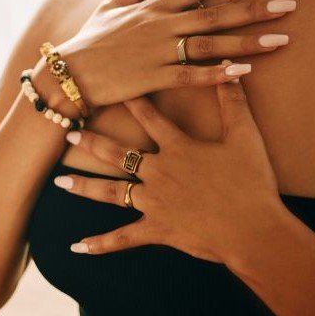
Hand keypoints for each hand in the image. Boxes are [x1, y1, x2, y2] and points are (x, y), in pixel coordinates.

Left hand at [52, 61, 285, 264]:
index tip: (110, 88)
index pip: (149, 117)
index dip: (130, 101)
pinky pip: (123, 238)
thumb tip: (231, 68)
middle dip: (91, 142)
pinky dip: (101, 244)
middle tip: (69, 134)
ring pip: (111, 192)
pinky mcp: (157, 230)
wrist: (254, 229)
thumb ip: (233, 102)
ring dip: (84, 186)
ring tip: (60, 181)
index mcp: (178, 148)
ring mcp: (154, 202)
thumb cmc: (252, 182)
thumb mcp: (245, 137)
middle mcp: (159, 172)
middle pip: (117, 153)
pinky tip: (78, 246)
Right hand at [55, 0, 296, 108]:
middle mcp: (161, 24)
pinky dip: (219, 74)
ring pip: (211, 43)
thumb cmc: (91, 41)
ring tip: (281, 39)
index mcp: (155, 6)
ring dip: (248, 41)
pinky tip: (245, 72)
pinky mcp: (154, 78)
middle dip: (254, 6)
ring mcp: (159, 51)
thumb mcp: (111, 7)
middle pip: (216, 12)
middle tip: (290, 4)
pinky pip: (192, 75)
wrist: (68, 74)